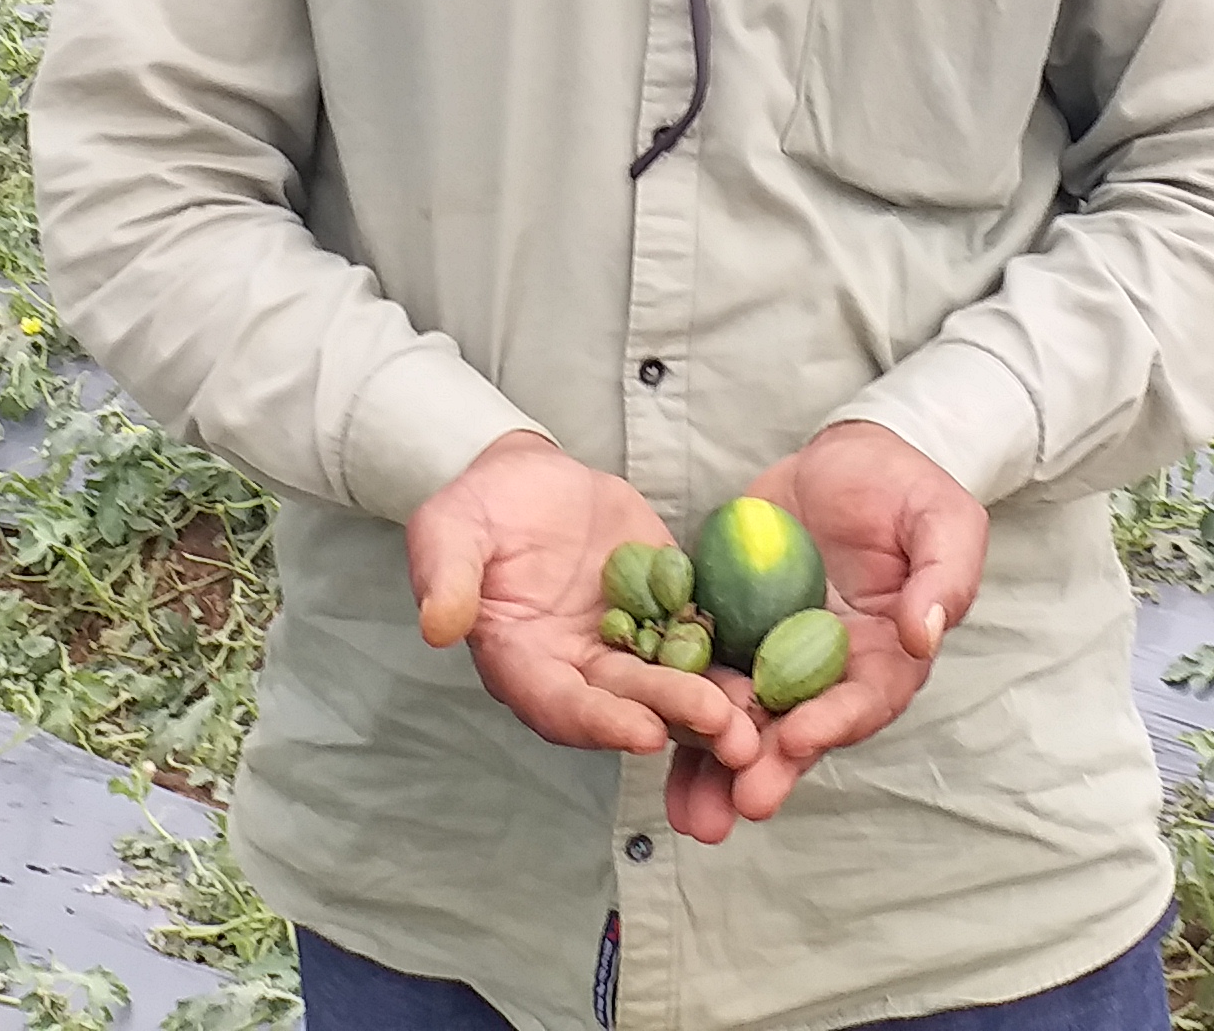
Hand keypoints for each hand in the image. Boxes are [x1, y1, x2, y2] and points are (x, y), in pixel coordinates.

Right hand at [409, 433, 760, 769]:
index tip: (644, 733)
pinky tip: (777, 671)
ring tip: (762, 723)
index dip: (601, 723)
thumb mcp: (448, 530)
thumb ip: (446, 576)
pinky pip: (701, 641)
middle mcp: (579, 668)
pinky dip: (735, 660)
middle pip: (629, 704)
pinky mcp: (667, 613)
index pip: (561, 704)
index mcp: (524, 662)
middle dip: (679, 718)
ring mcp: (627, 646)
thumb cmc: (480, 508)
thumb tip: (437, 625)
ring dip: (717, 709)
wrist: (529, 480)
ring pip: (673, 686)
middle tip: (728, 731)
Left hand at [663, 420, 985, 841]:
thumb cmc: (907, 491)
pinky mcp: (728, 629)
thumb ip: (943, 578)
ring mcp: (773, 654)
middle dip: (768, 769)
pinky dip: (673, 706)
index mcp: (885, 656)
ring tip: (690, 813)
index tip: (798, 741)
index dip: (832, 724)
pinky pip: (698, 672)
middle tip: (740, 803)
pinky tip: (645, 736)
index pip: (863, 701)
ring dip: (717, 768)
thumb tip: (922, 635)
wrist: (847, 459)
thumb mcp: (945, 522)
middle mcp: (827, 670)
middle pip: (798, 730)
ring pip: (744, 720)